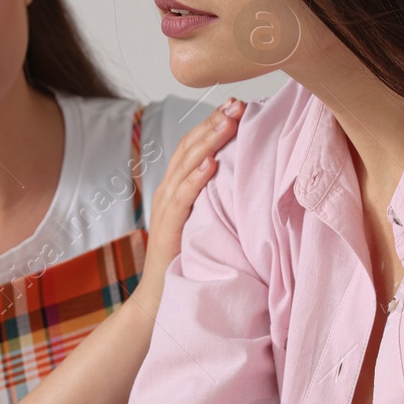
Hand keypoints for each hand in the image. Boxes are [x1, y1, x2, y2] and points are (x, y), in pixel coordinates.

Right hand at [140, 98, 243, 298]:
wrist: (158, 300)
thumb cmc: (185, 260)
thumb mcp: (203, 221)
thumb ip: (214, 199)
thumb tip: (244, 178)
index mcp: (175, 187)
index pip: (192, 146)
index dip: (212, 123)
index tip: (236, 104)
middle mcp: (166, 192)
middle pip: (188, 148)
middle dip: (213, 123)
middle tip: (237, 103)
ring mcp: (164, 210)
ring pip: (184, 167)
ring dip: (207, 143)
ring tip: (228, 122)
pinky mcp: (167, 230)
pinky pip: (181, 199)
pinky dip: (194, 179)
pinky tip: (210, 164)